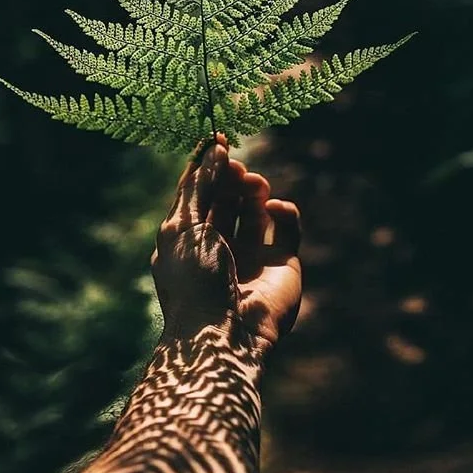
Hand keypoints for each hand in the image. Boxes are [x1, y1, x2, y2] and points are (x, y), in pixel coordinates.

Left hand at [151, 135, 301, 347]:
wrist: (223, 332)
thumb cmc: (193, 278)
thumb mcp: (184, 226)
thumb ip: (199, 185)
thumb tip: (214, 147)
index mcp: (188, 238)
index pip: (198, 193)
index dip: (206, 167)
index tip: (217, 139)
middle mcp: (219, 245)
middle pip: (227, 196)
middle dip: (230, 177)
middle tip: (235, 167)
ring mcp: (252, 255)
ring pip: (256, 207)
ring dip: (254, 188)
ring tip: (252, 185)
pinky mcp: (283, 263)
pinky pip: (287, 226)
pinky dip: (284, 210)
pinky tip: (274, 209)